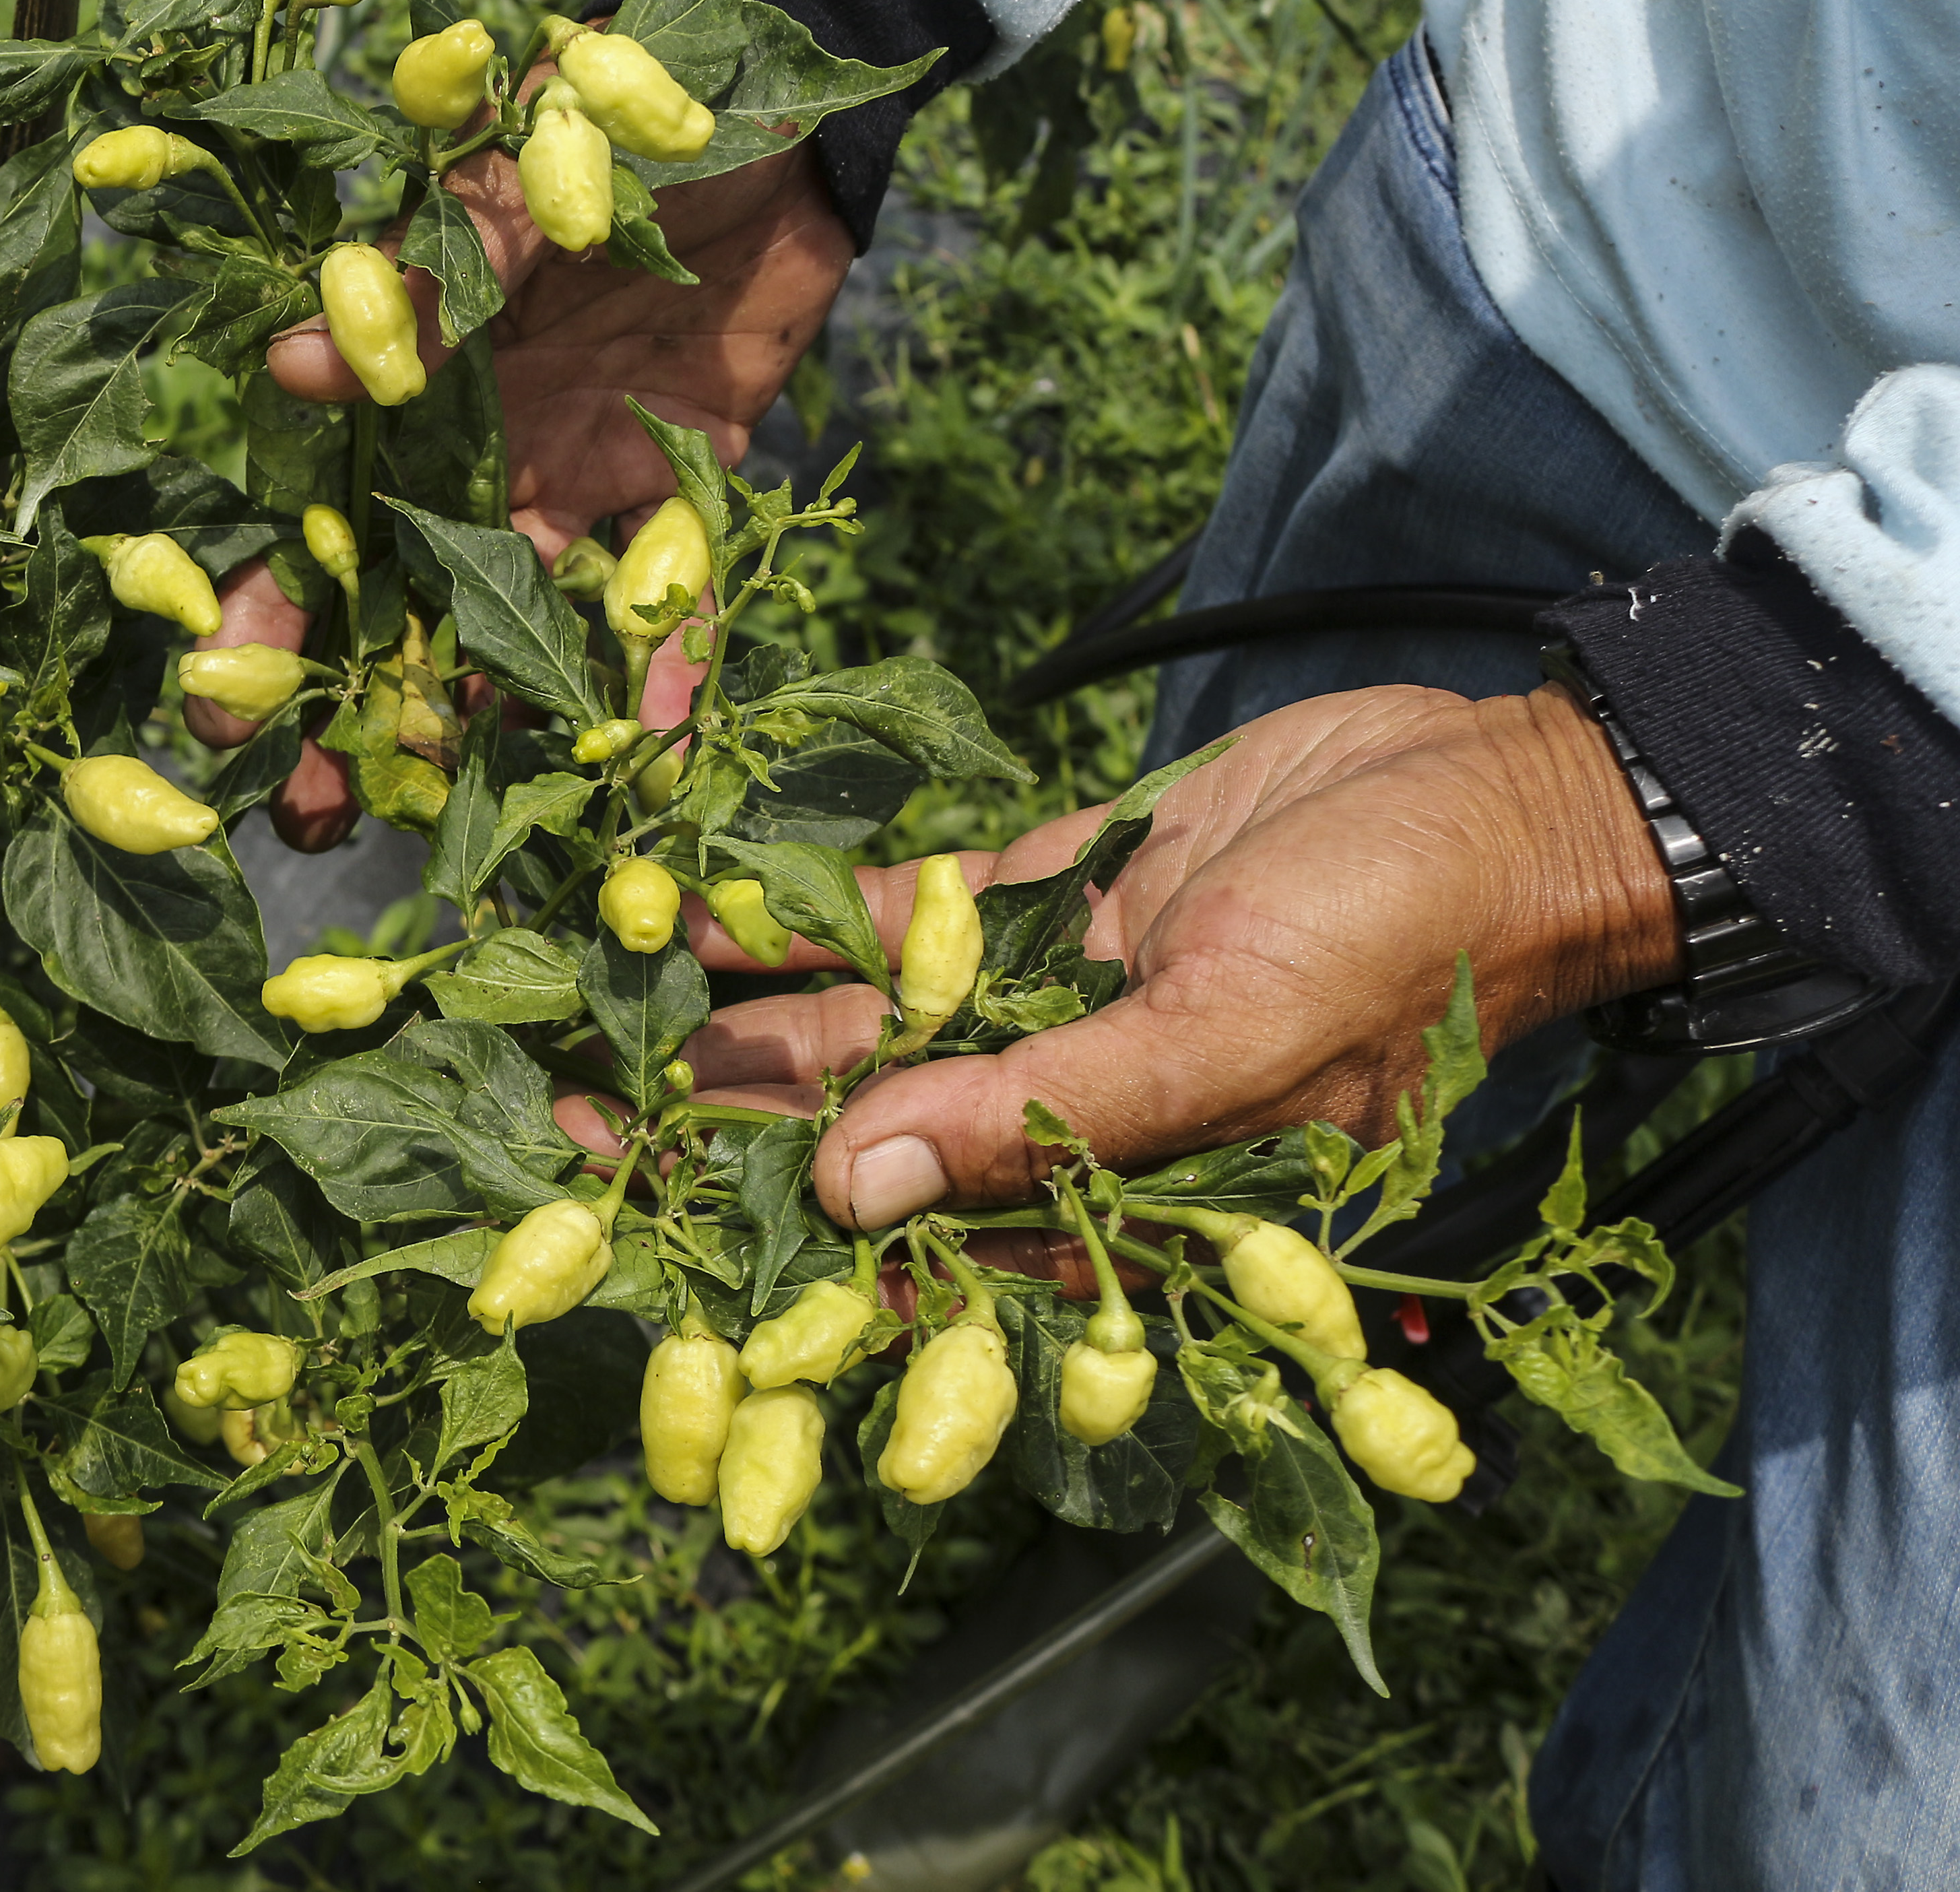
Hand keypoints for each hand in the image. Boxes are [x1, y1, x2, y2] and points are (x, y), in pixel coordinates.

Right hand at [198, 128, 856, 848]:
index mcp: (415, 372)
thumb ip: (432, 274)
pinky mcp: (683, 487)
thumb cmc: (632, 118)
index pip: (316, 508)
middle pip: (399, 594)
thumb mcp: (523, 176)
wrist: (794, 117)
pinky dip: (663, 664)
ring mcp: (576, 470)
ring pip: (511, 618)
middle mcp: (480, 441)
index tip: (217, 706)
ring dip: (481, 712)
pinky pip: (670, 597)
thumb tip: (291, 361)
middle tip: (308, 813)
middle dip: (351, 704)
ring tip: (445, 811)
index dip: (266, 607)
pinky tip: (650, 742)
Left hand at [658, 684, 1683, 1229]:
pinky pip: (901, 921)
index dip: (764, 1255)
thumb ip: (1052, 1113)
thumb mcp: (1238, 1033)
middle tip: (555, 1130)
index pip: (911, 1260)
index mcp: (1115, 1203)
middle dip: (711, 1141)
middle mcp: (1062, 1123)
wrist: (1496, 792)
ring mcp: (1047, 1007)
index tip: (629, 1241)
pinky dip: (803, 915)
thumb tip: (853, 1186)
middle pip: (854, 1148)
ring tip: (589, 1020)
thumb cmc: (1410, 937)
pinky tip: (692, 904)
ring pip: (859, 1036)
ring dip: (734, 1027)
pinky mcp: (1048, 903)